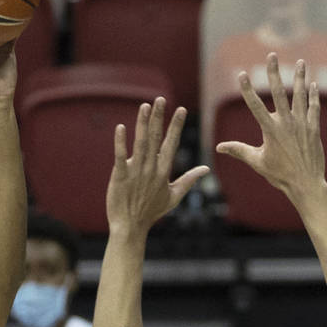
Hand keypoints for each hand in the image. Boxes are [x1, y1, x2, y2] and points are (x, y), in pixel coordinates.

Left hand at [106, 97, 208, 234]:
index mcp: (163, 172)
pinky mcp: (120, 176)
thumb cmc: (151, 212)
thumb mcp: (174, 197)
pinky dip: (120, 143)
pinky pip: (120, 157)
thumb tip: (206, 169)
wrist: (130, 227)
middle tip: (161, 99)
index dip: (176, 126)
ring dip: (142, 124)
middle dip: (159, 118)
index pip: (171, 144)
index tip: (180, 109)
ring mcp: (135, 172)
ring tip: (144, 106)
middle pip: (156, 139)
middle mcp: (151, 169)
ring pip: (140, 144)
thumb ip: (189, 180)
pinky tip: (120, 128)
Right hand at [215, 54, 325, 205]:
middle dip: (274, 73)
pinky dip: (313, 96)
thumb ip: (239, 151)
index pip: (255, 106)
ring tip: (300, 62)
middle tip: (271, 55)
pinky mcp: (314, 128)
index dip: (247, 90)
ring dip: (299, 78)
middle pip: (278, 93)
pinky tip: (313, 85)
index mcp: (270, 130)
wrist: (305, 183)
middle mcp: (286, 123)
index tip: (242, 75)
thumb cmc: (279, 175)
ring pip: (300, 96)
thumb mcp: (257, 162)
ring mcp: (302, 124)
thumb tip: (219, 147)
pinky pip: (314, 108)